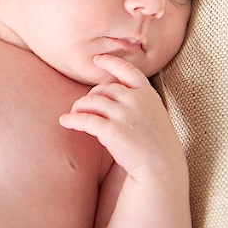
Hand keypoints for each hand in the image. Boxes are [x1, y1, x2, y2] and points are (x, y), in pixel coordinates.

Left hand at [59, 54, 185, 181]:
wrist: (162, 168)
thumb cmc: (155, 142)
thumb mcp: (154, 112)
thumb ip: (138, 99)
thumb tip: (112, 90)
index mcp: (147, 93)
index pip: (127, 70)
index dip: (110, 62)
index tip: (97, 60)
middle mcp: (137, 100)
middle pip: (103, 88)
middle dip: (90, 95)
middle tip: (83, 105)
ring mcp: (125, 115)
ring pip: (91, 101)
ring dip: (79, 106)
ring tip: (74, 112)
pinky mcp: (113, 132)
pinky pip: (85, 119)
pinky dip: (72, 119)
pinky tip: (65, 121)